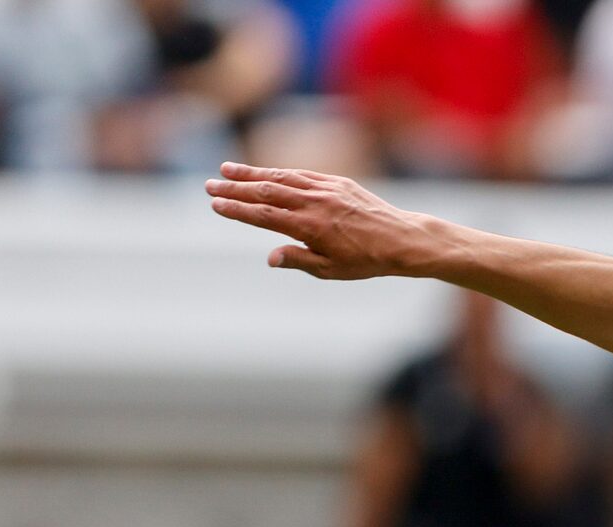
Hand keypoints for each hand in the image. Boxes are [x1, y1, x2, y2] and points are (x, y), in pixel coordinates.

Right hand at [204, 163, 440, 280]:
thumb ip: (299, 260)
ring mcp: (326, 189)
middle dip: (235, 188)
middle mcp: (315, 204)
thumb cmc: (367, 260)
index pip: (264, 215)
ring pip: (282, 178)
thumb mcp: (332, 270)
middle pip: (266, 191)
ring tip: (226, 170)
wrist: (403, 239)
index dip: (237, 209)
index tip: (215, 205)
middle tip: (209, 185)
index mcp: (310, 227)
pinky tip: (264, 172)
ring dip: (252, 173)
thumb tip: (270, 257)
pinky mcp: (337, 182)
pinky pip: (302, 174)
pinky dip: (280, 172)